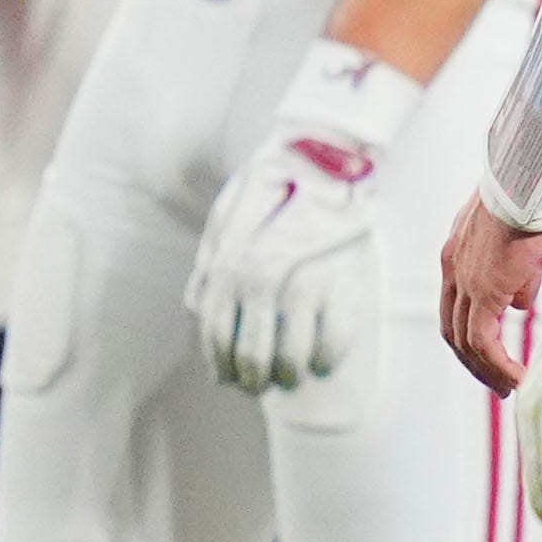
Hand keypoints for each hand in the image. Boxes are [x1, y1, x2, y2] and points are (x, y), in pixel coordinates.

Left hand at [187, 42, 415, 393]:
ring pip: (293, 350)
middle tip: (257, 387)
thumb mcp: (227, 213)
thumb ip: (211, 260)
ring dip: (288, 372)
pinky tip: (322, 363)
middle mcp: (263, 277)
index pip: (217, 328)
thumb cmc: (274, 182)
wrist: (326, 154)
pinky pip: (337, 335)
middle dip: (252, 375)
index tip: (225, 378)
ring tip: (289, 377)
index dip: (219, 360)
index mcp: (230, 262)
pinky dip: (328, 356)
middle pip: (252, 348)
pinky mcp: (345, 279)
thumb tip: (196, 302)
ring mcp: (306, 280)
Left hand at [441, 189, 541, 396]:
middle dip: (473, 362)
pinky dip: (498, 364)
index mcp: (458, 252)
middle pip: (453, 329)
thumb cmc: (534, 196)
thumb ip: (518, 274)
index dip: (470, 333)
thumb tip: (519, 305)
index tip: (491, 353)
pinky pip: (484, 341)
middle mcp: (453, 269)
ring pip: (465, 341)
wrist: (530, 180)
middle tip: (496, 382)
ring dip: (486, 369)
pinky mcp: (483, 291)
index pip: (456, 304)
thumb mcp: (522, 238)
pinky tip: (517, 376)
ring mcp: (464, 281)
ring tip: (509, 386)